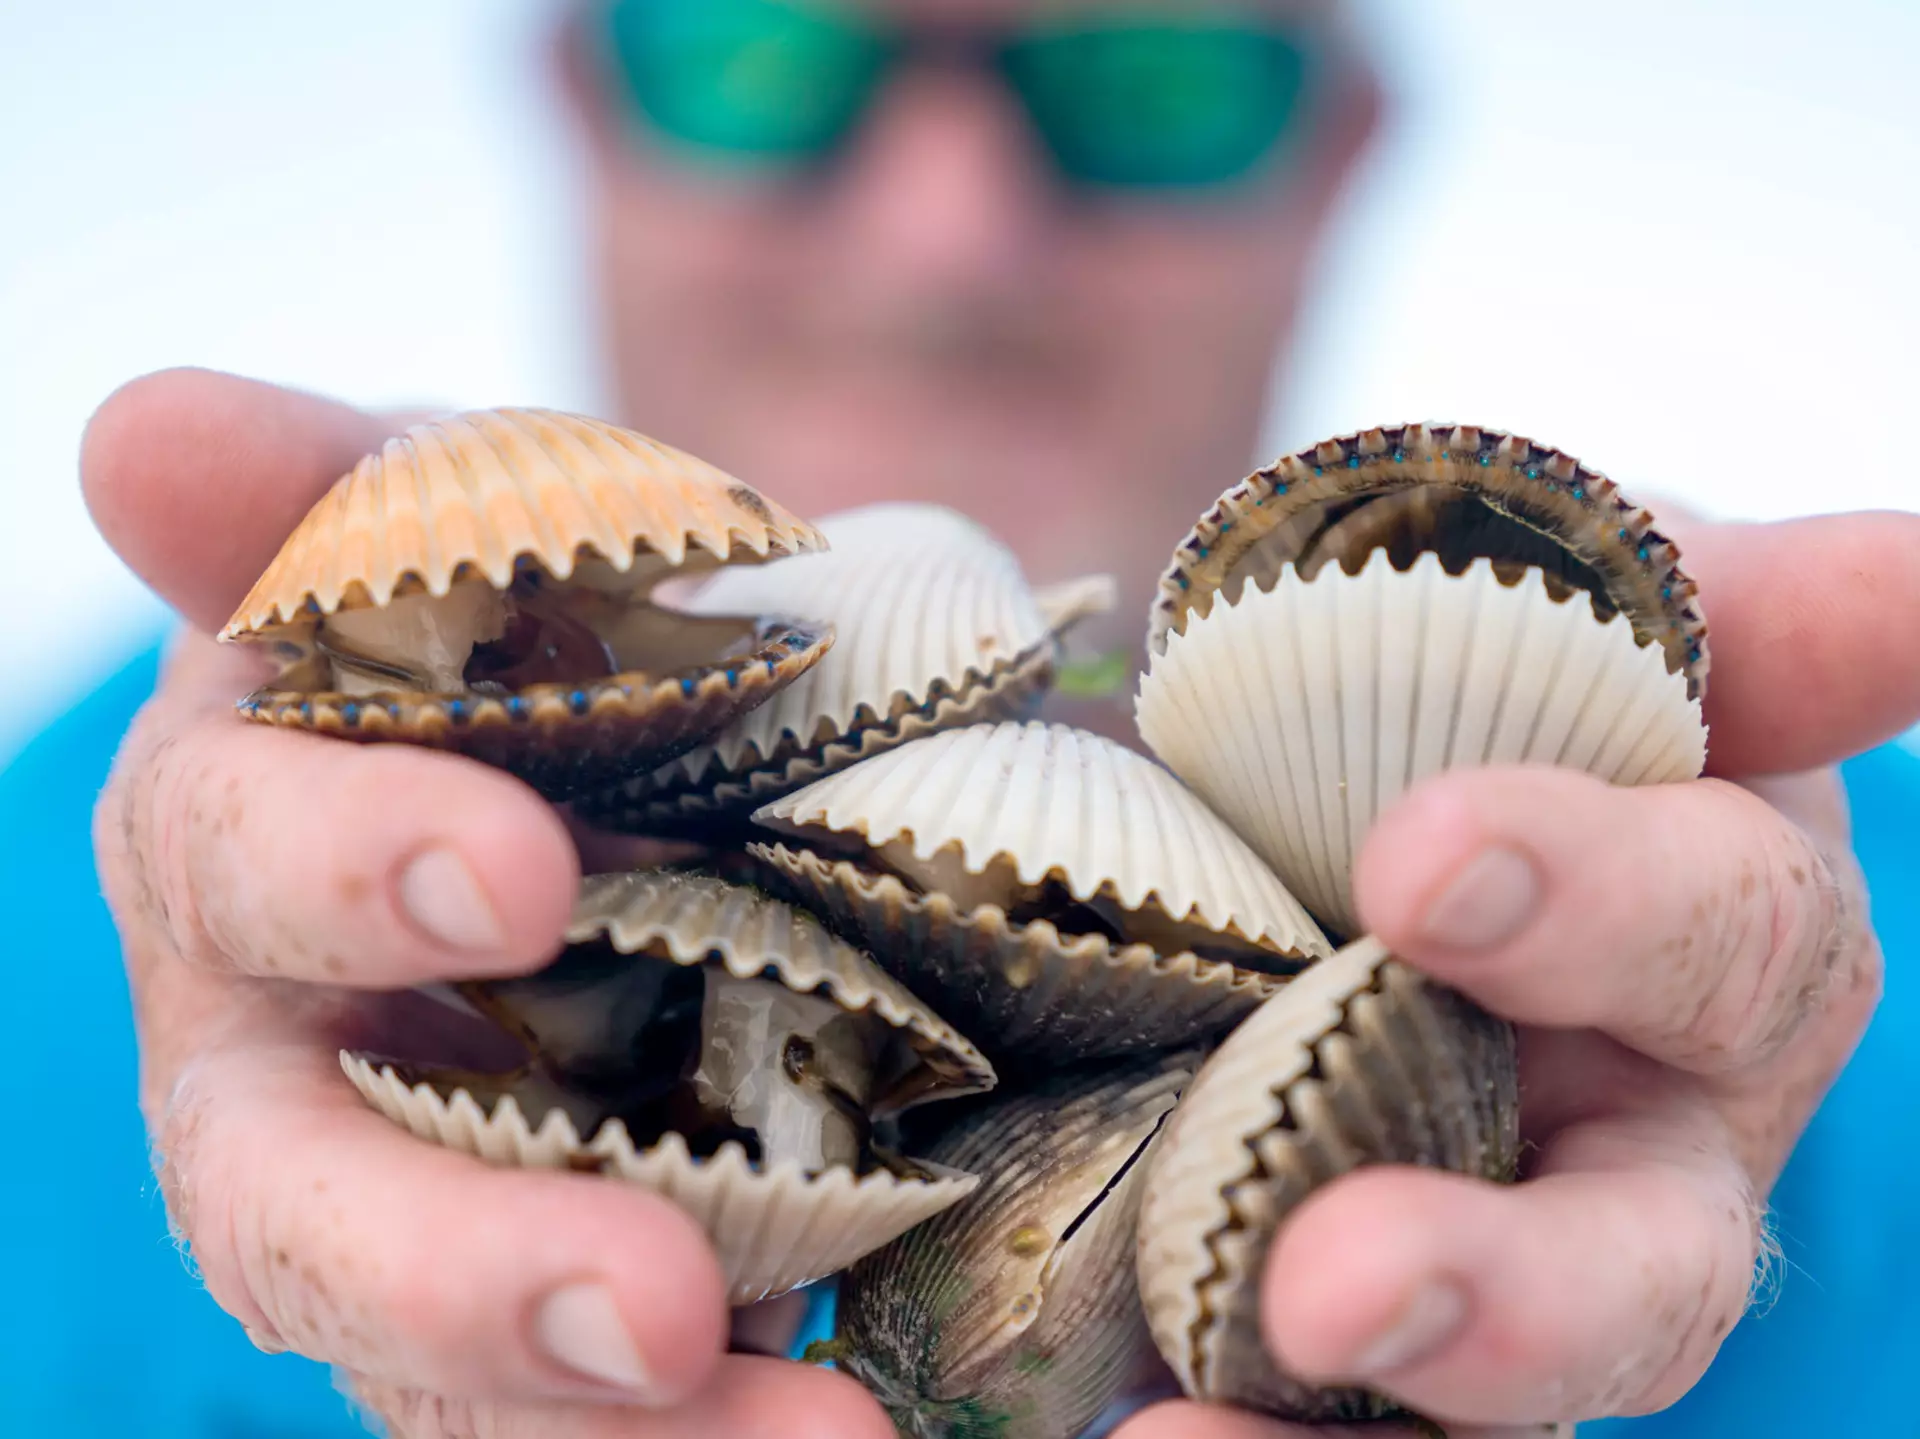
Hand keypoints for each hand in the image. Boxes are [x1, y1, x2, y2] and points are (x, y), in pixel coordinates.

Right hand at [84, 369, 894, 1438]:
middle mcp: (286, 1066)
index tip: (521, 874)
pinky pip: (597, 1418)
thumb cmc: (535, 627)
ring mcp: (415, 1208)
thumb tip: (143, 426)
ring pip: (446, 1370)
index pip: (239, 864)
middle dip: (463, 1269)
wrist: (671, 750)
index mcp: (245, 846)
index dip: (349, 871)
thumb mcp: (464, 536)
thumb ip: (327, 500)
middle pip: (303, 1211)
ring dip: (610, 1431)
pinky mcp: (548, 1300)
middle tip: (659, 1311)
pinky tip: (851, 1437)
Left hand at [1118, 508, 1919, 1437]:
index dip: (1592, 904)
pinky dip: (1247, 1438)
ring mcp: (1509, 1244)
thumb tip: (1915, 579)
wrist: (1396, 784)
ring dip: (1355, 1425)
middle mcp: (1651, 1140)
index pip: (1716, 934)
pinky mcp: (1372, 1307)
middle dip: (1511, 1289)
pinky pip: (1327, 1415)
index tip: (1417, 865)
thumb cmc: (1532, 685)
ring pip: (1495, 1384)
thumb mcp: (1622, 622)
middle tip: (1344, 1285)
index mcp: (1730, 939)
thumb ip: (1734, 615)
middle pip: (1644, 1266)